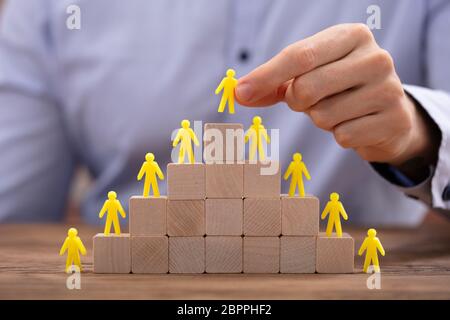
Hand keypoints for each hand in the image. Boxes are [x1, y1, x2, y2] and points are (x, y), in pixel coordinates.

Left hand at [236, 24, 439, 167]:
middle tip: (309, 100)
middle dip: (298, 102)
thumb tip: (238, 92)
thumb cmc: (339, 88)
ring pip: (323, 116)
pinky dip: (340, 135)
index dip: (266, 76)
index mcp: (352, 36)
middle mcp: (375, 57)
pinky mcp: (394, 119)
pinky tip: (355, 124)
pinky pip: (343, 136)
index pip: (299, 55)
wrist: (387, 112)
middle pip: (306, 88)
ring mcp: (389, 89)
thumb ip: (274, 81)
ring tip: (339, 110)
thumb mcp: (309, 75)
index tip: (241, 93)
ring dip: (321, 120)